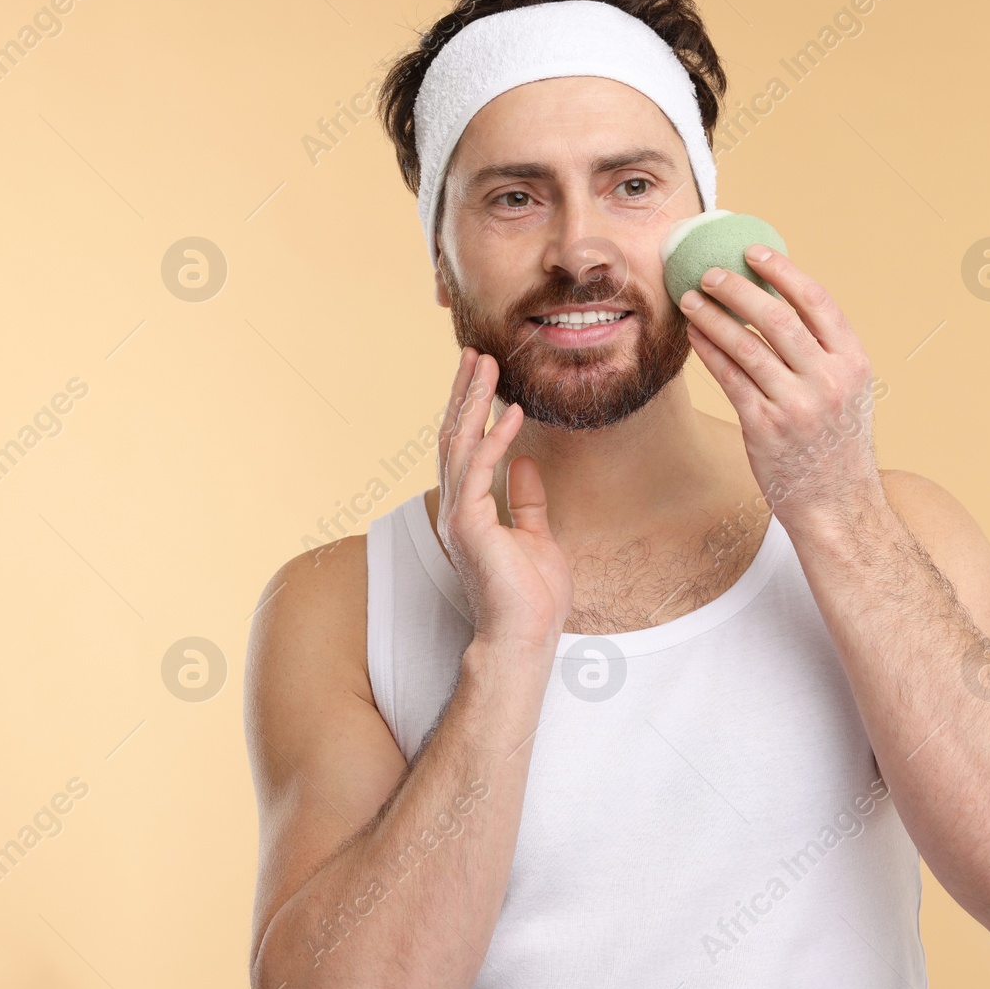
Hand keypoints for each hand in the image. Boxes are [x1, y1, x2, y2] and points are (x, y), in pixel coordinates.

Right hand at [436, 348, 572, 654]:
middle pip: (454, 435)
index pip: (465, 446)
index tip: (483, 372)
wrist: (524, 636)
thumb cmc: (531, 596)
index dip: (471, 407)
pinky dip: (494, 437)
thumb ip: (526, 499)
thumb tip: (526, 463)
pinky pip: (479, 468)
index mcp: (469, 508)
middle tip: (476, 352)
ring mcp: (457, 514)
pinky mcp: (468, 524)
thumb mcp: (536, 535)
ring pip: (458, 443)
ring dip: (473, 401)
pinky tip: (511, 412)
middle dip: (465, 391)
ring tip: (486, 364)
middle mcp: (456, 506)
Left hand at [679, 247, 884, 527]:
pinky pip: (729, 377)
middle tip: (709, 273)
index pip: (817, 301)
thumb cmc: (836, 444)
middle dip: (737, 288)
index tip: (754, 252)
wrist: (837, 505)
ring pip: (745, 345)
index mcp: (852, 362)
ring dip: (712, 316)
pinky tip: (694, 335)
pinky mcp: (765, 428)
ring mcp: (796, 405)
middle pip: (776, 317)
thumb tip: (780, 301)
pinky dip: (708, 351)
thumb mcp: (848, 391)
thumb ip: (823, 351)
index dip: (783, 271)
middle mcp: (827, 380)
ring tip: (689, 299)